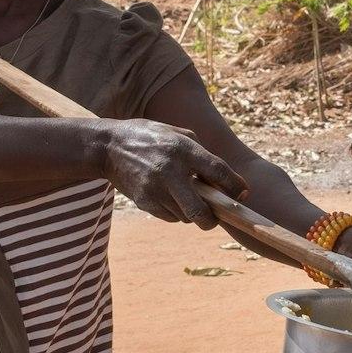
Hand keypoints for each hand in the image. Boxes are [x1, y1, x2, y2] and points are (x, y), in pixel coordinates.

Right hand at [103, 119, 247, 227]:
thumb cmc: (150, 138)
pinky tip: (171, 197)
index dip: (235, 186)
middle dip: (213, 219)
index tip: (243, 193)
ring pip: (186, 216)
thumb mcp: (178, 134)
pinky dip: (177, 213)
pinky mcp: (144, 202)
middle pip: (200, 210)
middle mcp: (170, 171)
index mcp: (182, 149)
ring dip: (193, 213)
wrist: (108, 147)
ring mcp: (155, 189)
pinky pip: (170, 217)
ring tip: (188, 198)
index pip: (218, 171)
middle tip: (216, 216)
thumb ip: (201, 153)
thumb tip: (224, 179)